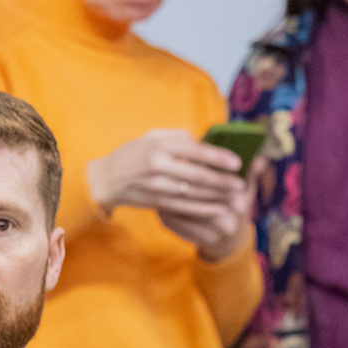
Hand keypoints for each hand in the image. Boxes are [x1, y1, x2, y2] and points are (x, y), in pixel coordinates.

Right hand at [90, 128, 251, 254]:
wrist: (106, 179)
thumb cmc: (133, 154)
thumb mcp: (151, 137)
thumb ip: (178, 138)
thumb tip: (204, 143)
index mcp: (158, 144)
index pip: (194, 150)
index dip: (217, 157)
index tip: (237, 162)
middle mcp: (157, 164)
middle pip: (196, 175)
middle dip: (222, 182)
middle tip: (241, 185)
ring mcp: (155, 185)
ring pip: (192, 194)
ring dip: (216, 198)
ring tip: (235, 199)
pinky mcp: (155, 202)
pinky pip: (183, 207)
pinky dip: (202, 210)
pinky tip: (218, 210)